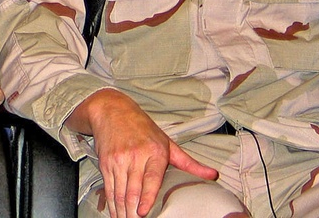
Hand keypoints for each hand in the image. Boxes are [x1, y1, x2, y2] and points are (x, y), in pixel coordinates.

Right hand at [66, 89, 217, 217]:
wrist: (112, 110)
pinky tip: (116, 213)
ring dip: (121, 211)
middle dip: (132, 211)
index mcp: (155, 151)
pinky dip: (111, 203)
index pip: (151, 178)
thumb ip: (189, 163)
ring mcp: (119, 159)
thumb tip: (213, 175)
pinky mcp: (106, 162)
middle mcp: (135, 155)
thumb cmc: (143, 128)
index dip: (146, 196)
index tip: (143, 212)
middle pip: (132, 190)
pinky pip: (109, 187)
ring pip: (119, 192)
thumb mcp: (167, 142)